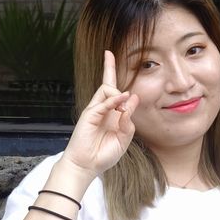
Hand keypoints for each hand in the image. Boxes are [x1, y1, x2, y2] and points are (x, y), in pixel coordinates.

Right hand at [60, 50, 139, 178]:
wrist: (87, 166)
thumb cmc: (104, 155)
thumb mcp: (123, 139)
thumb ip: (128, 121)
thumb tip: (132, 99)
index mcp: (112, 115)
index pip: (116, 94)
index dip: (121, 86)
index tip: (125, 78)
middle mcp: (103, 110)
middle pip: (106, 83)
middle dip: (108, 67)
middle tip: (107, 53)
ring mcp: (94, 111)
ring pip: (106, 90)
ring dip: (118, 93)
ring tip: (124, 106)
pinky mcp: (88, 115)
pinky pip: (103, 103)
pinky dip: (114, 100)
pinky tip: (122, 100)